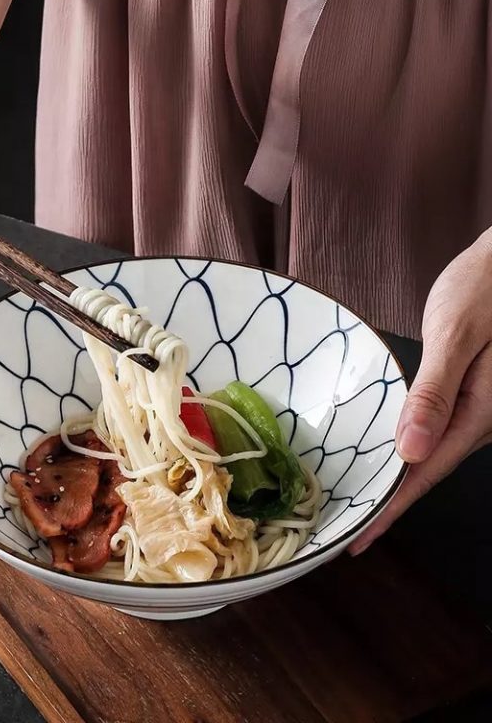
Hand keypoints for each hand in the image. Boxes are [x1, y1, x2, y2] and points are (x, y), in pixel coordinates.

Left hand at [349, 233, 491, 554]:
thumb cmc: (487, 285)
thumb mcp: (457, 334)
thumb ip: (434, 393)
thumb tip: (410, 451)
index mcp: (482, 411)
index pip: (426, 472)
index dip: (390, 509)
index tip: (359, 541)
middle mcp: (484, 417)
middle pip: (428, 470)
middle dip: (388, 503)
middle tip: (348, 530)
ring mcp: (480, 407)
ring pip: (432, 452)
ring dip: (396, 478)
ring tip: (360, 500)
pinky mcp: (471, 393)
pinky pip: (435, 429)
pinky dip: (407, 447)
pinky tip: (388, 453)